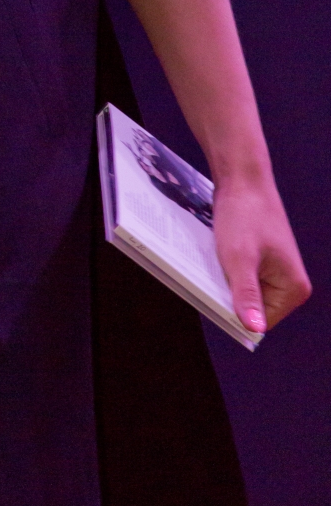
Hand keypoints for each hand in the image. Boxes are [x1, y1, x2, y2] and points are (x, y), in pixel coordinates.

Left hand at [212, 173, 310, 335]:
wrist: (241, 177)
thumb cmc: (243, 215)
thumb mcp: (239, 258)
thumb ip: (246, 294)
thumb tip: (254, 329)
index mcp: (294, 289)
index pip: (260, 323)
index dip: (236, 314)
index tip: (213, 298)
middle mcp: (291, 284)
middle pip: (253, 308)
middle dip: (231, 296)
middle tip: (211, 277)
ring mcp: (277, 271)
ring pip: (245, 291)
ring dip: (227, 282)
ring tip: (214, 263)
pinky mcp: (264, 259)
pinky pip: (243, 275)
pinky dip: (227, 269)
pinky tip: (216, 256)